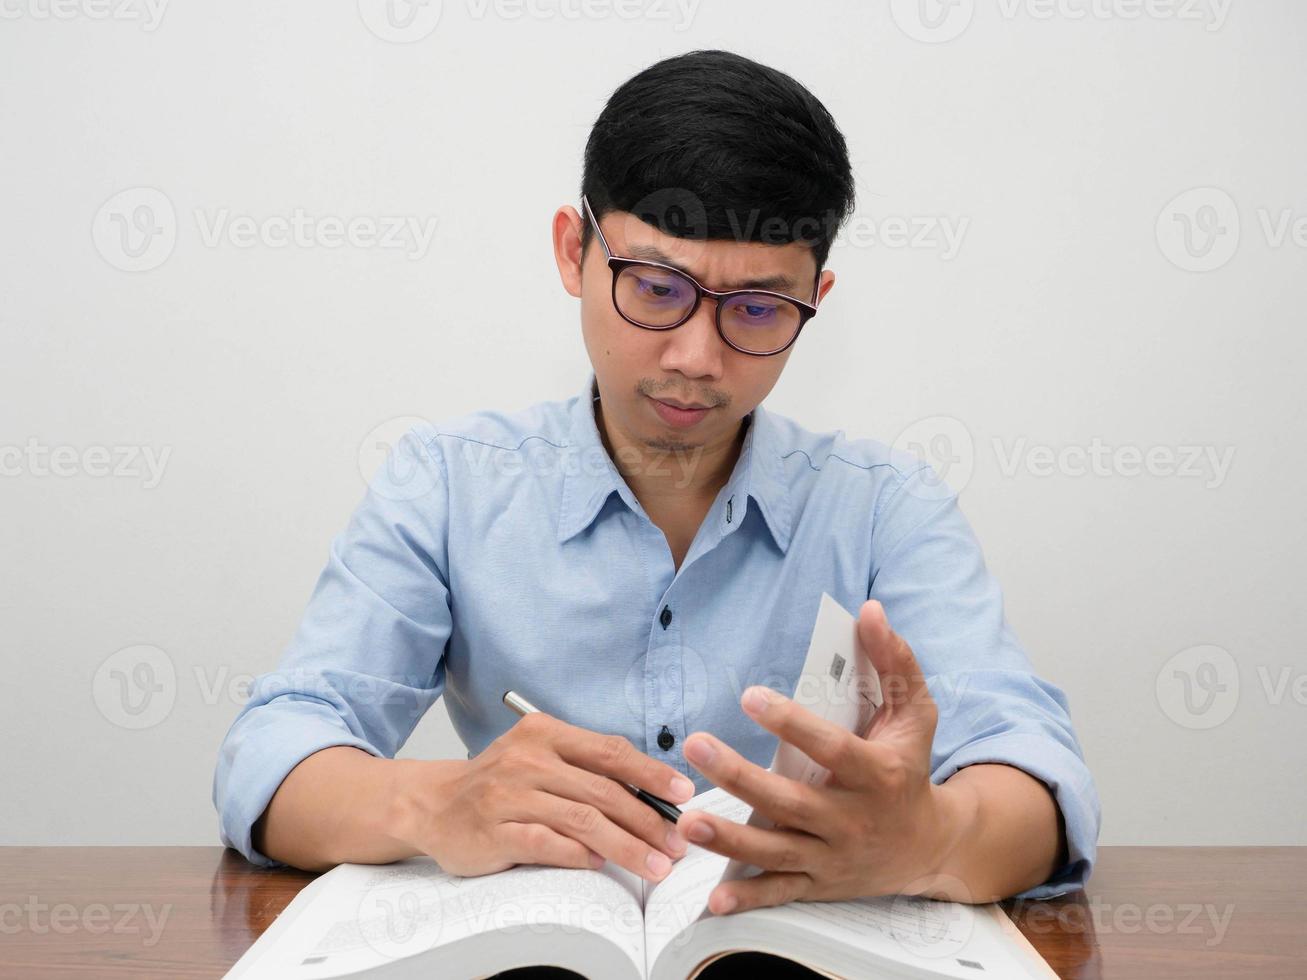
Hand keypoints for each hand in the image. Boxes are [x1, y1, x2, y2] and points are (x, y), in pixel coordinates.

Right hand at [390, 713, 694, 881]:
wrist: (432, 804)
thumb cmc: (498, 783)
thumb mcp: (539, 757)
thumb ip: (585, 767)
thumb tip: (650, 792)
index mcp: (545, 733)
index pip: (610, 751)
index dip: (651, 773)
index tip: (684, 794)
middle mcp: (527, 759)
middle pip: (603, 790)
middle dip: (648, 820)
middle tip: (677, 844)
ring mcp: (508, 795)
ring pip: (582, 820)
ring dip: (626, 845)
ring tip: (655, 865)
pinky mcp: (494, 830)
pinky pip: (547, 843)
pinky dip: (578, 855)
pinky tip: (601, 865)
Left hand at [677, 599, 969, 914]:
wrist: (930, 847)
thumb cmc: (912, 769)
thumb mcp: (915, 713)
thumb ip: (894, 661)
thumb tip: (869, 611)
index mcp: (877, 775)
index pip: (831, 747)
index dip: (791, 723)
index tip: (750, 696)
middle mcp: (854, 820)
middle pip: (790, 801)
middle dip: (739, 777)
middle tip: (696, 745)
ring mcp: (834, 857)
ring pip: (776, 852)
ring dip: (729, 840)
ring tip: (687, 821)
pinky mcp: (820, 884)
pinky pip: (780, 894)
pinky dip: (748, 901)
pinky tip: (714, 900)